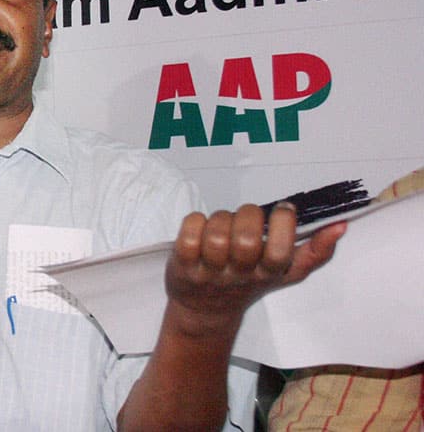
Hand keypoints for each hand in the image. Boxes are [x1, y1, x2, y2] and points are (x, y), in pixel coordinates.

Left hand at [165, 203, 346, 333]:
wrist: (204, 311)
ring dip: (220, 218)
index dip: (282, 223)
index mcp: (267, 274)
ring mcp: (209, 272)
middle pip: (246, 240)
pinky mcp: (182, 267)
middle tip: (246, 218)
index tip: (282, 211)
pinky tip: (200, 228)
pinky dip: (194, 222)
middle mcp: (239, 275)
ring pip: (216, 234)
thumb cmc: (246, 282)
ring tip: (222, 224)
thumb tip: (340, 225)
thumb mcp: (284, 273)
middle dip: (248, 216)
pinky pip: (188, 236)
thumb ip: (315, 252)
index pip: (280, 252)